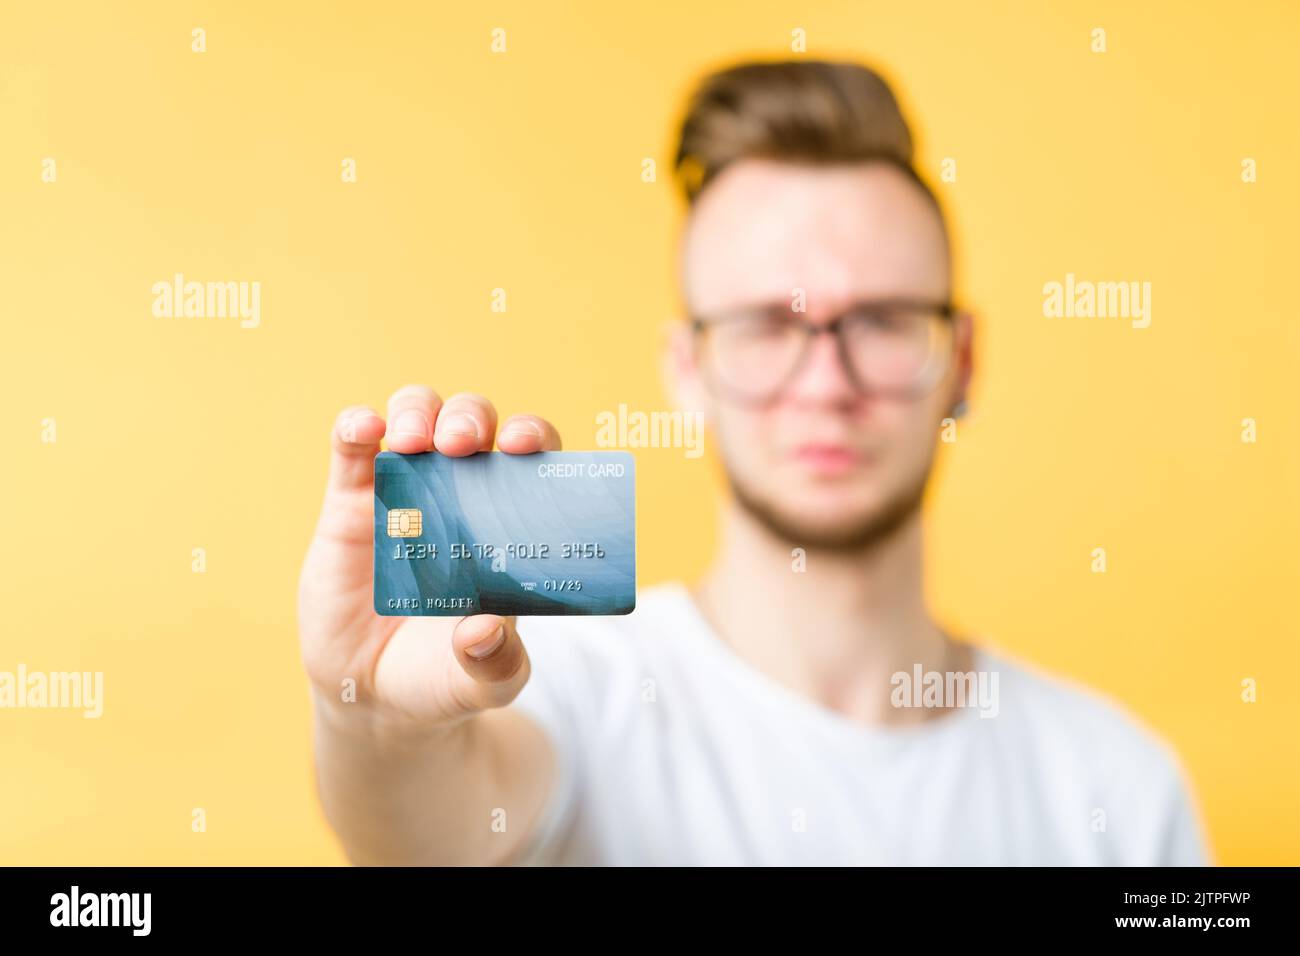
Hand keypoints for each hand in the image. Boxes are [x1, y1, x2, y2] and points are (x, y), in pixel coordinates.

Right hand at [297, 384, 562, 740]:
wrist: (375, 695)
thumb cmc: (445, 677)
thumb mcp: (483, 683)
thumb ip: (497, 664)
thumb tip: (487, 632)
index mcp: (508, 523)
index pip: (532, 458)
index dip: (534, 437)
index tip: (525, 446)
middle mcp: (460, 494)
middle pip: (474, 423)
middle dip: (471, 419)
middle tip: (461, 446)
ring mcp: (403, 492)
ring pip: (417, 416)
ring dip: (418, 412)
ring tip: (414, 442)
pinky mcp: (350, 503)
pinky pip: (352, 447)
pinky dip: (357, 425)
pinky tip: (365, 430)